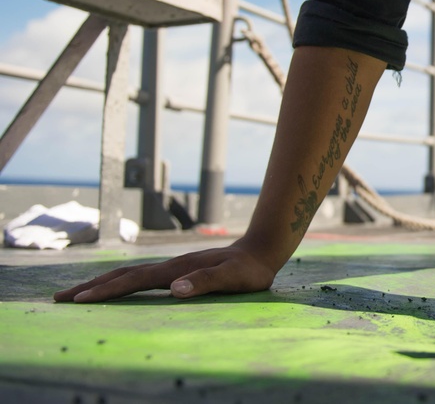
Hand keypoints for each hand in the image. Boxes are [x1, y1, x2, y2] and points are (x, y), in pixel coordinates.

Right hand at [52, 241, 277, 302]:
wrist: (261, 248)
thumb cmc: (250, 269)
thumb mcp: (234, 278)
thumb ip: (207, 282)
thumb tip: (175, 289)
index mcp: (177, 270)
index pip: (134, 281)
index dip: (107, 291)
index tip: (80, 299)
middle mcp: (170, 266)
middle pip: (122, 275)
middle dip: (91, 286)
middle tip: (59, 298)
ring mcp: (172, 267)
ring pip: (129, 274)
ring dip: (101, 283)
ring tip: (77, 294)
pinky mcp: (177, 270)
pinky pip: (141, 277)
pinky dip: (119, 283)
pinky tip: (114, 289)